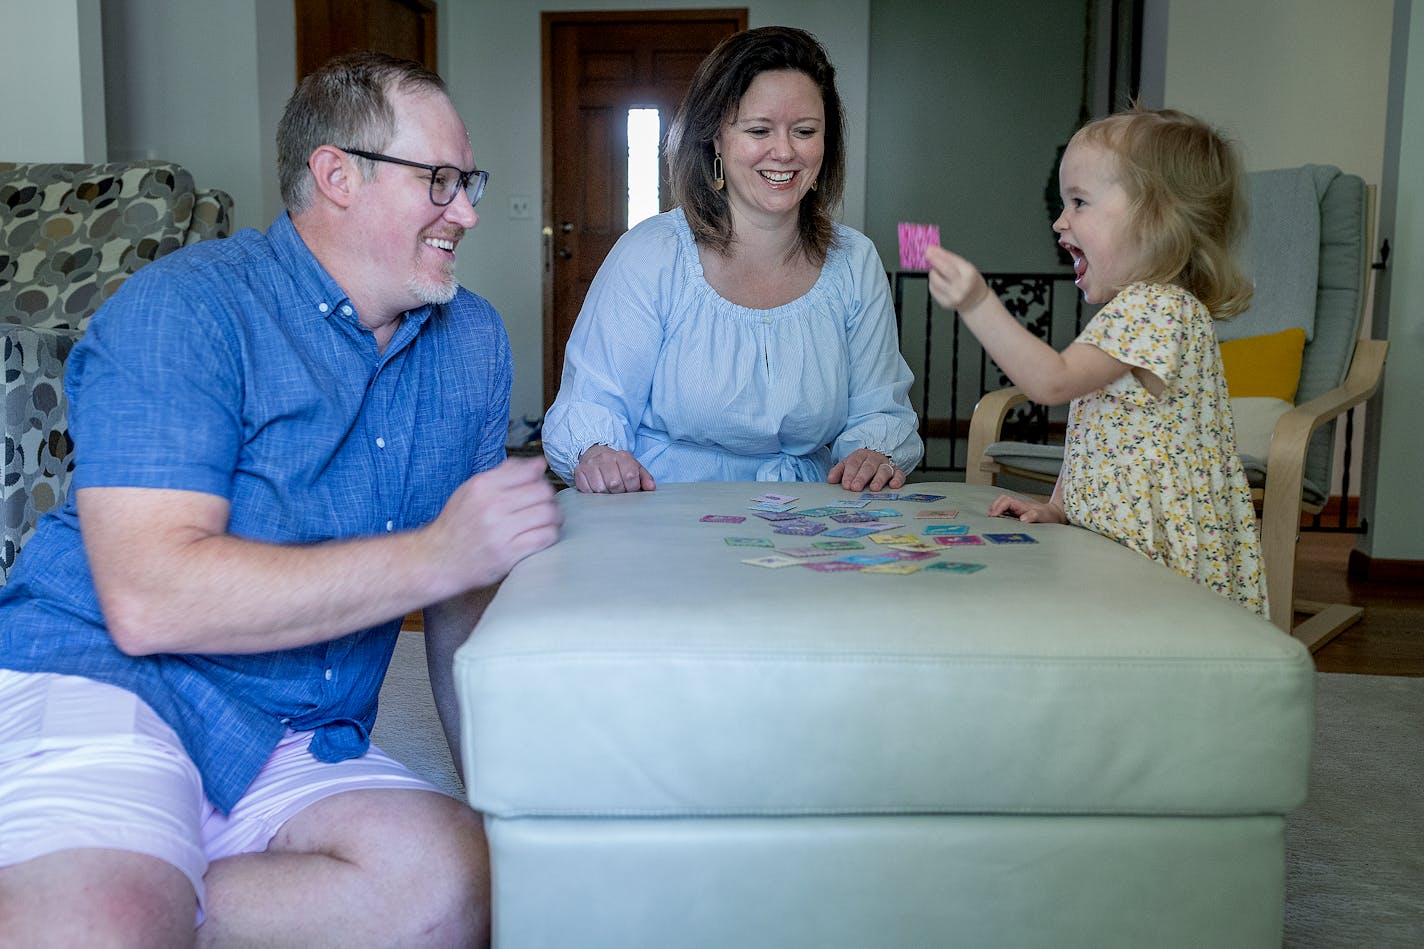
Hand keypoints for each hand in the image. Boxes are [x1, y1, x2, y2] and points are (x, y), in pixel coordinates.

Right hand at [428, 455, 561, 588]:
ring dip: (553, 518)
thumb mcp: (470, 490)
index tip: (538, 488)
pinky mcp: (508, 553)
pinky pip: (545, 537)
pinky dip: (550, 535)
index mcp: (482, 485)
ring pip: (548, 514)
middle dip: (549, 499)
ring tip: (545, 522)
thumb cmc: (457, 525)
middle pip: (543, 492)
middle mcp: (491, 505)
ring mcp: (500, 530)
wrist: (438, 560)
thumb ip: (504, 474)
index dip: (539, 479)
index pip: (530, 472)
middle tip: (544, 507)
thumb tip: (538, 463)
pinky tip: (541, 536)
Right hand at [572, 444, 655, 493]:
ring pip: (600, 489)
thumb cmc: (617, 466)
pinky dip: (592, 494)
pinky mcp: (579, 471)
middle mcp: (605, 458)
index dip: (632, 488)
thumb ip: (645, 478)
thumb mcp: (634, 468)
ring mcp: (591, 464)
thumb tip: (651, 487)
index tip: (630, 490)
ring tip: (608, 491)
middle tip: (618, 492)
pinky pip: (586, 490)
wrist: (595, 454)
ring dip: (606, 495)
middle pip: (615, 484)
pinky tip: (596, 489)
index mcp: (622, 456)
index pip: (630, 476)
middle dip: (619, 493)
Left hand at [828, 449, 905, 492]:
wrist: (877, 455)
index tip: (846, 485)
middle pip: (868, 467)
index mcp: (860, 455)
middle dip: (861, 477)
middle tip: (856, 488)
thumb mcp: (847, 465)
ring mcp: (886, 464)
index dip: (849, 474)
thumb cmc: (860, 465)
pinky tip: (893, 486)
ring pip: (884, 470)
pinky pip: (899, 474)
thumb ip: (838, 471)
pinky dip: (897, 479)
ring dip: (879, 479)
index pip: (854, 463)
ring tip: (874, 489)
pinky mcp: (897, 471)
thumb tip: (830, 480)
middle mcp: (874, 458)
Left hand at [925, 245, 989, 312]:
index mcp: (969, 275)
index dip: (939, 254)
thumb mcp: (966, 267)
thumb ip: (950, 259)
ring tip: (941, 274)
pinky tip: (941, 283)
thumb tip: (933, 250)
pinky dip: (933, 283)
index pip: (951, 262)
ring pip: (934, 279)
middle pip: (943, 270)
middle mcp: (961, 287)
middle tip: (927, 253)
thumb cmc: (970, 281)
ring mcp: (953, 296)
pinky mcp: (945, 303)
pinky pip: (932, 288)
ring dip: (934, 272)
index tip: (930, 248)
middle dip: (934, 259)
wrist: (975, 301)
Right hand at [988, 493, 1066, 523]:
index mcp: (1021, 505)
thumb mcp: (1043, 516)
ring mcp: (1016, 510)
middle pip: (1001, 501)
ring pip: (1002, 506)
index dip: (998, 507)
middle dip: (994, 507)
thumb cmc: (1049, 515)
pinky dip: (999, 516)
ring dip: (995, 511)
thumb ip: (1033, 516)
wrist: (1054, 515)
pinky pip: (1005, 512)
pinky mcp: (1017, 515)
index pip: (1006, 501)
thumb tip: (1022, 519)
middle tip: (989, 518)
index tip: (993, 515)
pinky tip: (999, 523)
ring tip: (991, 520)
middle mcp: (1017, 506)